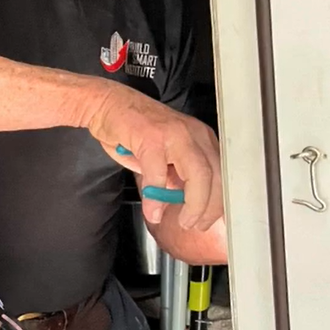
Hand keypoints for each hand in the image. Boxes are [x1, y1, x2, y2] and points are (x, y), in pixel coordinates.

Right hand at [86, 81, 222, 230]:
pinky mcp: (152, 137)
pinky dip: (156, 196)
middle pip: (216, 176)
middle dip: (209, 207)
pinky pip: (159, 174)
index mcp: (200, 138)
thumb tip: (181, 201)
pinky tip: (152, 210)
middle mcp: (193, 134)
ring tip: (184, 221)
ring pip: (198, 175)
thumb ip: (173, 178)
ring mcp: (174, 134)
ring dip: (194, 203)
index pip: (221, 173)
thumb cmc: (133, 129)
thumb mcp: (161, 158)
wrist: (107, 105)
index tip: (212, 219)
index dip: (219, 200)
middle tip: (197, 224)